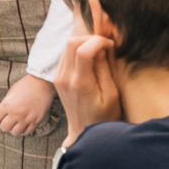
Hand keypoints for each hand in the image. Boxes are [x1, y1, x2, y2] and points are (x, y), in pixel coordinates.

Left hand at [0, 74, 55, 135]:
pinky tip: (23, 125)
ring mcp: (26, 118)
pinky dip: (24, 130)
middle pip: (4, 127)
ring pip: (15, 132)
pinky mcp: (36, 121)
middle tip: (8, 120)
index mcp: (7, 105)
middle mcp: (16, 113)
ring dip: (14, 129)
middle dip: (4, 124)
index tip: (1, 115)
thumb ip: (6, 105)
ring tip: (16, 123)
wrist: (42, 84)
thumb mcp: (11, 93)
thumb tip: (3, 114)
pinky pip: (27, 132)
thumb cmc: (25, 85)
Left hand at [54, 33, 121, 147]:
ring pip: (67, 46)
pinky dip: (77, 51)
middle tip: (104, 45)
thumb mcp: (111, 94)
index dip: (98, 41)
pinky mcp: (57, 78)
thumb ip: (104, 69)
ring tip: (99, 51)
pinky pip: (65, 55)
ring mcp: (58, 77)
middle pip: (72, 43)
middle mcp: (65, 78)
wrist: (83, 131)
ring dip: (83, 43)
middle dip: (90, 38)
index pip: (83, 49)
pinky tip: (90, 59)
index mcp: (80, 83)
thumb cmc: (103, 116)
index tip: (110, 45)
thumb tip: (101, 48)